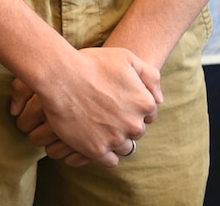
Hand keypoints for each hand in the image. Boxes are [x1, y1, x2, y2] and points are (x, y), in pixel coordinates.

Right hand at [9, 47, 160, 166]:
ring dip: (115, 139)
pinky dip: (105, 153)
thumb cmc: (91, 63)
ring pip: (124, 147)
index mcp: (145, 103)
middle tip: (106, 113)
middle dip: (125, 123)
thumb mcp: (126, 57)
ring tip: (99, 126)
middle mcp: (134, 124)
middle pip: (136, 131)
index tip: (118, 103)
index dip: (133, 107)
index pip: (148, 114)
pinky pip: (110, 161)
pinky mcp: (97, 150)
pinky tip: (95, 139)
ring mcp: (116, 139)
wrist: (60, 75)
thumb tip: (159, 99)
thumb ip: (150, 75)